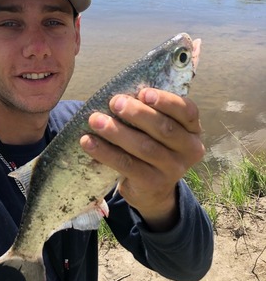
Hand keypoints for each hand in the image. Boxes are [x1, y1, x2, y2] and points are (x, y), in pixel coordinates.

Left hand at [80, 88, 204, 231]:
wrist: (152, 188)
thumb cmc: (152, 144)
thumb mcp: (158, 128)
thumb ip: (149, 111)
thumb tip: (120, 93)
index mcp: (192, 129)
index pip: (187, 110)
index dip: (166, 101)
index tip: (143, 92)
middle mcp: (189, 149)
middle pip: (164, 128)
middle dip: (137, 113)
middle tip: (115, 102)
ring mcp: (173, 169)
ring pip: (144, 147)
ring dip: (117, 132)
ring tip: (95, 120)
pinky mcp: (153, 184)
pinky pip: (127, 165)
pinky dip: (105, 152)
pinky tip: (88, 142)